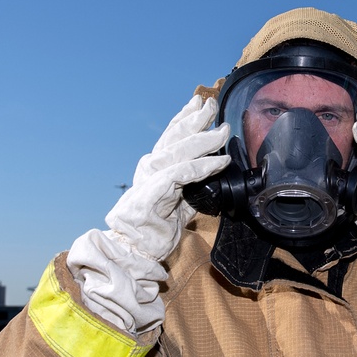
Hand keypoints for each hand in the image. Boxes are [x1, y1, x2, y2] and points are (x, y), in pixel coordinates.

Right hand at [67, 95, 229, 332]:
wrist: (134, 252)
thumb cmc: (155, 231)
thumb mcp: (181, 205)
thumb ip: (193, 190)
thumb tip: (213, 180)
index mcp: (155, 169)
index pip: (172, 137)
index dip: (185, 118)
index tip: (200, 103)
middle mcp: (150, 168)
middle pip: (174, 136)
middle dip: (195, 118)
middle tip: (211, 105)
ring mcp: (150, 179)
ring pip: (179, 151)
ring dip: (203, 139)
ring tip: (222, 131)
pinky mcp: (154, 193)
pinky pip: (182, 174)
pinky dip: (202, 166)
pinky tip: (218, 162)